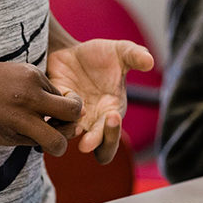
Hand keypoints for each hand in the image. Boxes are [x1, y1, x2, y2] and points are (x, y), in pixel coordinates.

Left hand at [46, 38, 153, 162]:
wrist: (72, 51)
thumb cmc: (102, 55)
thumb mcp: (121, 51)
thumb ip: (135, 55)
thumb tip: (150, 61)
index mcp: (113, 112)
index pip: (114, 139)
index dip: (113, 133)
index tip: (111, 115)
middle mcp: (94, 122)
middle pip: (99, 151)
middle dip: (94, 144)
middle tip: (87, 141)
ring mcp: (72, 118)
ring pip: (70, 140)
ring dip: (70, 133)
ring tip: (72, 122)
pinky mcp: (53, 109)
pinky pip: (52, 120)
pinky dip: (54, 114)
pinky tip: (59, 98)